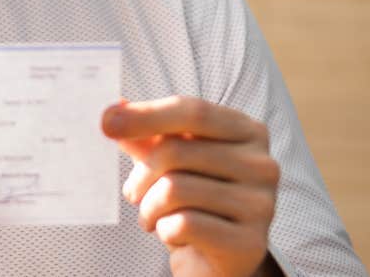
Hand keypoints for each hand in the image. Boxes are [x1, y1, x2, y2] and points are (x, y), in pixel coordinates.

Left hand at [101, 96, 280, 276]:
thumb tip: (115, 109)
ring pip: (174, 189)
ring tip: (151, 216)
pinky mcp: (249, 242)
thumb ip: (147, 135)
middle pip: (176, 151)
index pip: (192, 111)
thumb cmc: (194, 201)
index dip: (146, 114)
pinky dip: (164, 230)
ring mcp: (261, 204)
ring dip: (148, 207)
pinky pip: (184, 225)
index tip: (107, 122)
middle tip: (133, 193)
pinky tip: (172, 234)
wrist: (217, 259)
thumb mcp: (172, 162)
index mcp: (247, 132)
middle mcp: (262, 164)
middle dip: (141, 175)